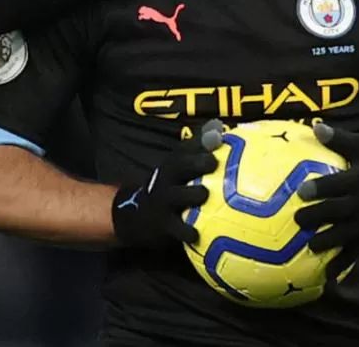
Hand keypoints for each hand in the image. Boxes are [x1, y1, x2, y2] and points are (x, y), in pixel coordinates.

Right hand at [112, 120, 223, 248]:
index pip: (188, 147)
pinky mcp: (162, 223)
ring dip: (192, 194)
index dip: (203, 141)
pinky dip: (186, 230)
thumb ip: (200, 147)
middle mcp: (167, 177)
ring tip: (206, 195)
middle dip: (197, 162)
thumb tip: (219, 125)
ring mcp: (163, 199)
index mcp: (175, 162)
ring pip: (176, 194)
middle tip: (214, 164)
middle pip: (179, 164)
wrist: (138, 216)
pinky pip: (176, 227)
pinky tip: (197, 233)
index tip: (220, 138)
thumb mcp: (181, 166)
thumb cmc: (172, 188)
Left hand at [294, 123, 358, 282]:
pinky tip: (332, 279)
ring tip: (310, 248)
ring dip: (331, 243)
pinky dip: (349, 268)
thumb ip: (339, 138)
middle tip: (298, 220)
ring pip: (350, 236)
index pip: (339, 184)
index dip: (321, 188)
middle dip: (320, 216)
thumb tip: (315, 126)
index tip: (300, 190)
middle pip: (341, 212)